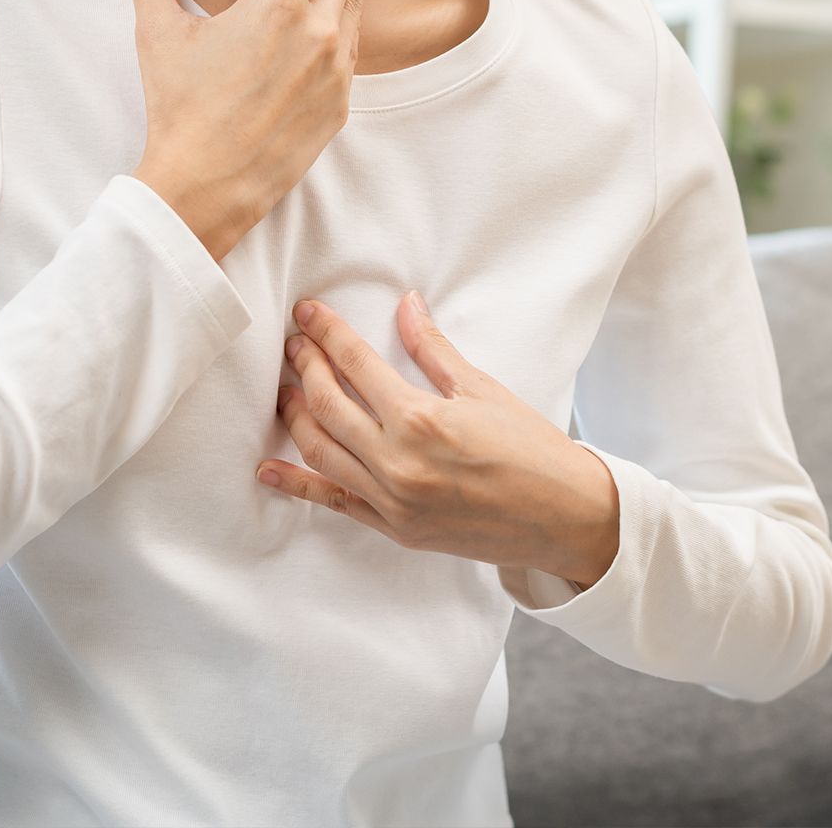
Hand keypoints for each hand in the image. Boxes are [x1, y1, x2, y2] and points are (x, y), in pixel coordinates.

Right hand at [124, 0, 395, 260]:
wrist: (207, 185)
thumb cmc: (180, 108)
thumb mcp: (158, 32)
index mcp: (277, 2)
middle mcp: (318, 30)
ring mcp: (335, 71)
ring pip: (356, 7)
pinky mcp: (339, 106)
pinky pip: (353, 54)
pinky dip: (354, 23)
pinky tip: (351, 14)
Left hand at [256, 291, 620, 588]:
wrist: (563, 517)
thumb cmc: (531, 448)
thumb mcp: (482, 389)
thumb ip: (433, 349)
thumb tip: (406, 303)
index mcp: (420, 419)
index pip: (356, 365)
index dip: (327, 333)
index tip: (307, 313)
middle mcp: (397, 461)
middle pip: (327, 404)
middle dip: (305, 367)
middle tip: (294, 345)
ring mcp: (391, 500)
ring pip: (320, 451)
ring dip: (295, 417)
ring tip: (284, 390)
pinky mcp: (393, 528)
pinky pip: (334, 502)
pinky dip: (297, 485)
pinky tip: (267, 470)